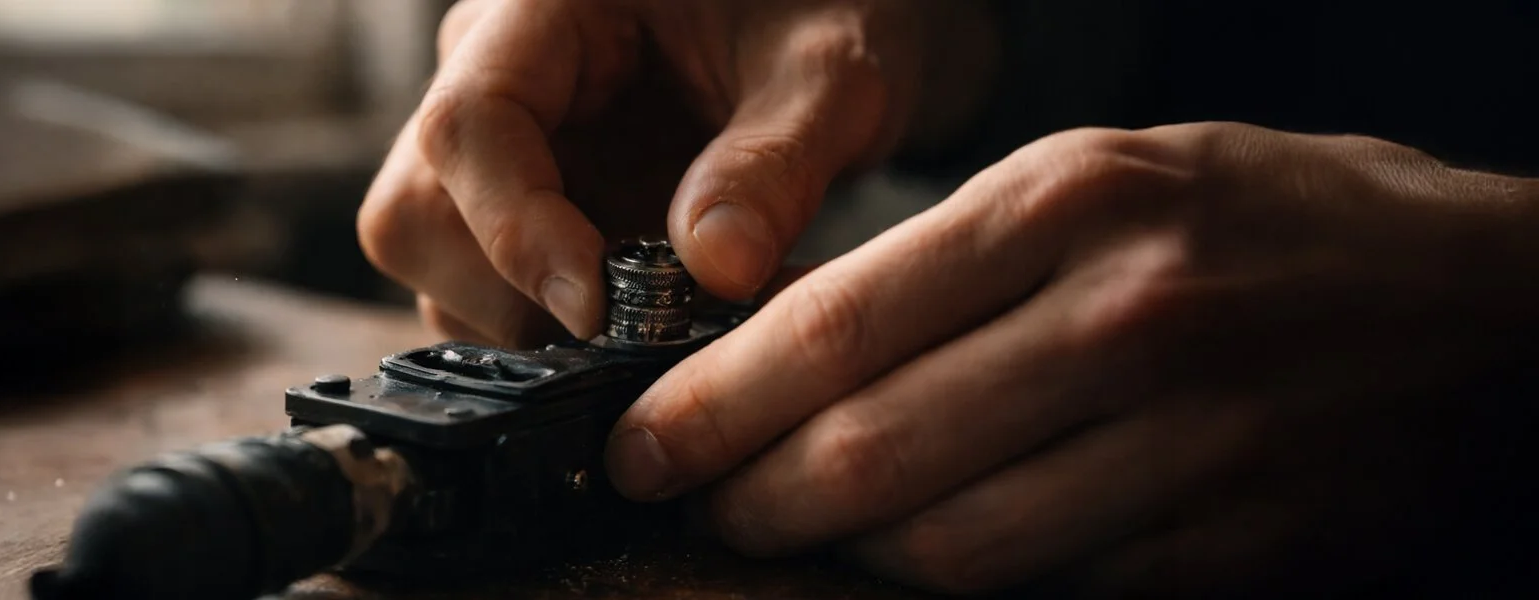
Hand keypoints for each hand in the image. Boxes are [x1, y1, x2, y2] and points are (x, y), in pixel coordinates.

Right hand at [358, 0, 996, 346]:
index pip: (468, 124)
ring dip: (531, 325)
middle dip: (516, 296)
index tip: (599, 306)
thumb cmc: (819, 9)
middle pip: (417, 211)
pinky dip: (550, 332)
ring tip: (660, 332)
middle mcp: (485, 69)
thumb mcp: (830, 73)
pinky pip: (481, 290)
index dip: (516, 229)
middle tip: (641, 337)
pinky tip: (644, 329)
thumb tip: (718, 273)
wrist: (816, 18)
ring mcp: (490, 144)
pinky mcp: (509, 203)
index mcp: (540, 7)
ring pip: (434, 265)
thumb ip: (776, 163)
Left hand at [605, 123, 1538, 595]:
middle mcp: (1121, 320)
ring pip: (951, 551)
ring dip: (850, 561)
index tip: (641, 449)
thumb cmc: (1285, 222)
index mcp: (1071, 203)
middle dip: (752, 502)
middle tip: (705, 509)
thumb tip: (792, 346)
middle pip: (868, 455)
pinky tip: (937, 564)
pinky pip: (1059, 595)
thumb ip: (954, 257)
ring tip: (805, 539)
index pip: (834, 327)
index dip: (710, 408)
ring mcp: (1189, 446)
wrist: (1497, 311)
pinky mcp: (1241, 549)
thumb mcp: (1113, 179)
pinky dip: (977, 593)